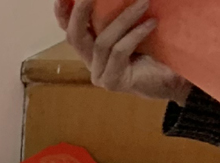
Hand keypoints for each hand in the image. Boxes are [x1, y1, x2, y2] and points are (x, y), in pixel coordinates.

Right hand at [56, 0, 190, 100]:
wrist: (172, 80)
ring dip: (123, 19)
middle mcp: (90, 61)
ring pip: (102, 42)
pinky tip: (152, 23)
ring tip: (144, 2)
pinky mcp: (112, 82)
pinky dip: (135, 34)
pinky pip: (119, 52)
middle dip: (80, 11)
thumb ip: (119, 15)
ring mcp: (100, 74)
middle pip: (75, 36)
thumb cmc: (156, 52)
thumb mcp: (134, 27)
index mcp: (91, 47)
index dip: (63, 12)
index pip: (71, 29)